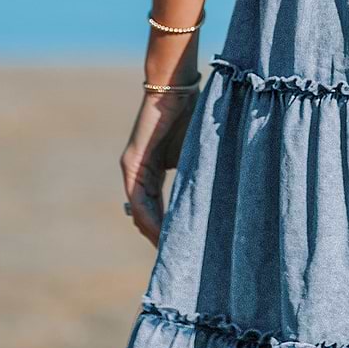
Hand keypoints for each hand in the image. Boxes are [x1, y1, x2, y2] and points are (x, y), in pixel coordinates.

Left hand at [120, 92, 195, 245]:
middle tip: (176, 259)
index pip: (158, 207)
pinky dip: (149, 216)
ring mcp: (133, 168)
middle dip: (160, 237)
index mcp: (153, 170)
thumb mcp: (196, 152)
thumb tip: (216, 199)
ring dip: (153, 232)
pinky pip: (138, 198)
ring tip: (170, 252)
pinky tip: (160, 232)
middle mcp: (139, 173)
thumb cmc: (191, 114)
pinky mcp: (132, 163)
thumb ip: (196, 173)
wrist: (176, 87)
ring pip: (140, 210)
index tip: (182, 247)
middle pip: (146, 214)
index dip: (168, 228)